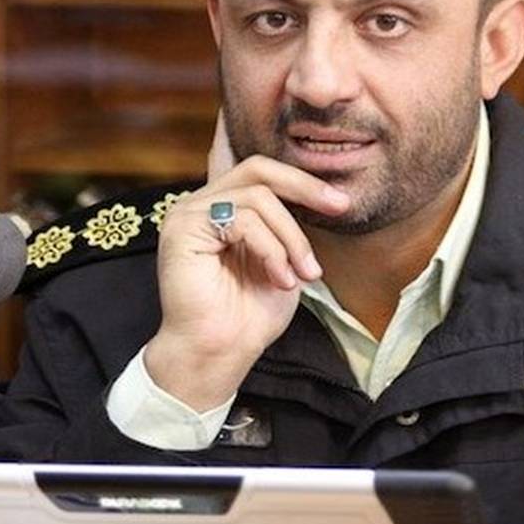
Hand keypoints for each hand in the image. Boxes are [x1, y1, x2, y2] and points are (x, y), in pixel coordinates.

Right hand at [144, 110, 349, 410]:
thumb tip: (323, 197)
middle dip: (306, 187)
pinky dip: (271, 248)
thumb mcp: (284, 262)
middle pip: (259, 170)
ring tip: (303, 273)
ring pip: (258, 198)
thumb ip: (290, 228)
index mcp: (224, 208)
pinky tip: (281, 278)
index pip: (263, 174)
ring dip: (291, 237)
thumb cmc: (249, 316)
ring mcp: (188, 213)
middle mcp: (202, 204)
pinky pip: (242, 219)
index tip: (341, 202)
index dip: (303, 180)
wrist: (219, 354)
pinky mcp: (182, 228)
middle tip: (339, 208)